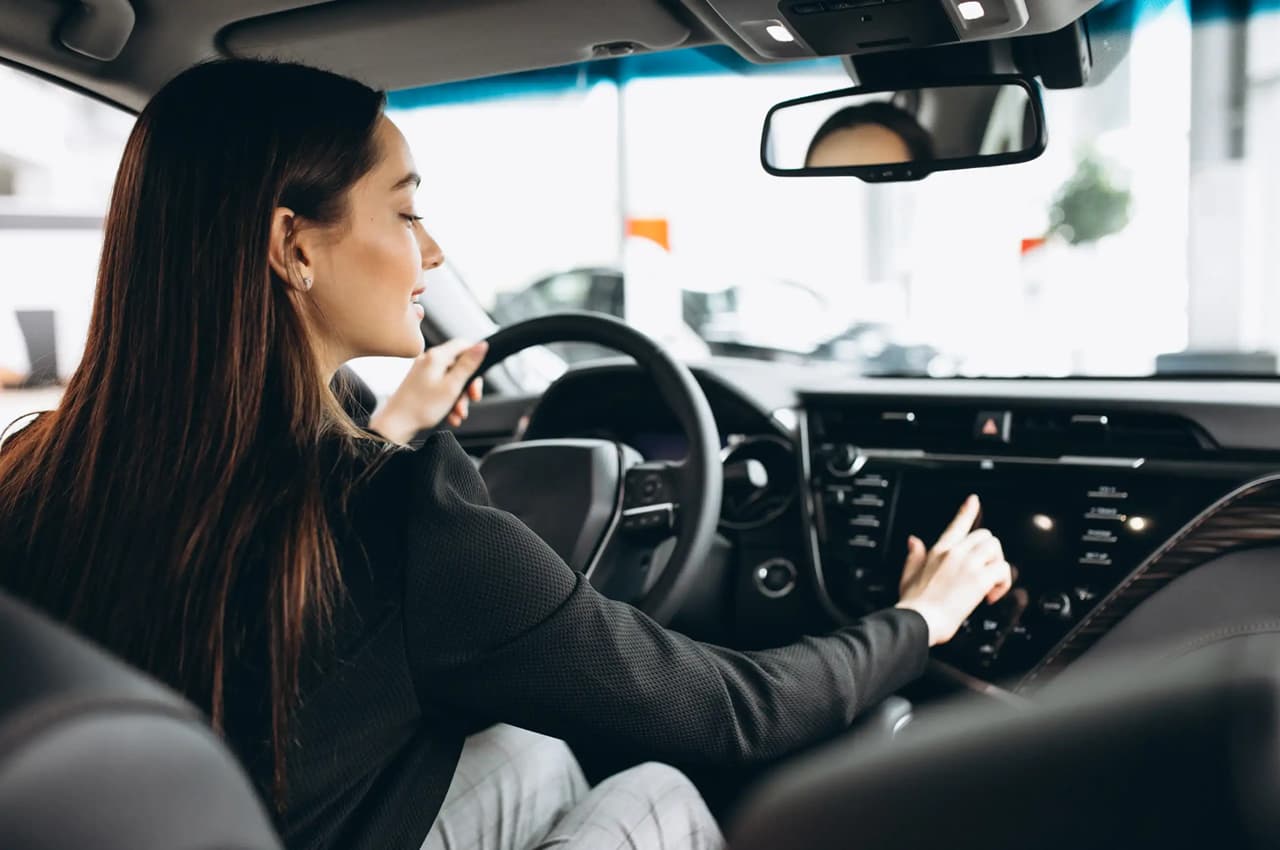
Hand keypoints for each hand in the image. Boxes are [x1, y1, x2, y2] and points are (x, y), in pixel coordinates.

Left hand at [368, 339, 487, 443]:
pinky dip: (449, 401)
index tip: (479, 375)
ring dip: (459, 398)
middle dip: (468, 385)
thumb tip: (482, 345)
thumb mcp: (452, 386)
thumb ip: (468, 364)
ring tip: (458, 414)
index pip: (463, 344)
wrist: (395, 425)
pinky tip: (451, 416)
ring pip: (452, 380)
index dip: (475, 357)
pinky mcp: (420, 384)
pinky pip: (442, 388)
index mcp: (436, 356)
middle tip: (473, 399)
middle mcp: (428, 360)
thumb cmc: (420, 407)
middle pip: (459, 365)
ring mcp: (423, 372)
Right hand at [894, 495, 1012, 646]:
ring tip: (990, 584)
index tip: (974, 500)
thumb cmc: (914, 604)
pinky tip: (991, 595)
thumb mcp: (908, 575)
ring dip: (998, 565)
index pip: (957, 524)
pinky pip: (1003, 570)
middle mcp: (955, 553)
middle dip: (990, 554)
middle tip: (985, 573)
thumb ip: (913, 556)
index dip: (967, 510)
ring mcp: (968, 564)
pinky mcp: (979, 580)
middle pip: (985, 536)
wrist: (919, 620)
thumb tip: (913, 541)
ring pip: (996, 548)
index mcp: (939, 551)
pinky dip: (1003, 583)